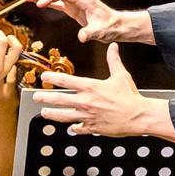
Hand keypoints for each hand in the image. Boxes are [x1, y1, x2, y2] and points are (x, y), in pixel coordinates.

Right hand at [23, 0, 121, 43]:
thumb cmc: (110, 26)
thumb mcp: (100, 31)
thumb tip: (82, 37)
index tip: (40, 4)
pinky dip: (46, 2)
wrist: (116, 25)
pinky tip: (36, 2)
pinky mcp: (73, 8)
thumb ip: (90, 33)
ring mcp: (74, 1)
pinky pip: (57, 2)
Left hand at [37, 44, 168, 137]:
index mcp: (90, 87)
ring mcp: (87, 116)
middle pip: (59, 99)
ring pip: (64, 116)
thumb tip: (113, 47)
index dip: (52, 78)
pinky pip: (78, 128)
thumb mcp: (121, 75)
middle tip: (36, 97)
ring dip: (52, 114)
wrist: (138, 115)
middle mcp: (85, 102)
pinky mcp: (92, 127)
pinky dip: (74, 128)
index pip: (65, 81)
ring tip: (44, 113)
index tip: (44, 77)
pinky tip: (71, 127)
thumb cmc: (130, 96)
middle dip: (45, 98)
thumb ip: (114, 60)